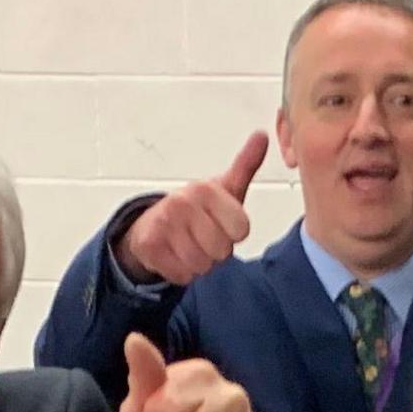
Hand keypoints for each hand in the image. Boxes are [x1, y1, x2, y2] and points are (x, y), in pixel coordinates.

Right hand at [118, 134, 266, 289]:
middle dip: (216, 251)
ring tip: (189, 245)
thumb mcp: (224, 187)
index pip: (241, 230)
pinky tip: (175, 255)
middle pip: (222, 250)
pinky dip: (182, 272)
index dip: (234, 234)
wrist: (153, 224)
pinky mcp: (149, 246)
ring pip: (202, 265)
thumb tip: (262, 136)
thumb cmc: (196, 209)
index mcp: (205, 189)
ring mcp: (163, 224)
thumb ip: (246, 165)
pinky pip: (182, 275)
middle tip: (203, 237)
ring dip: (199, 263)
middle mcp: (182, 202)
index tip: (221, 223)